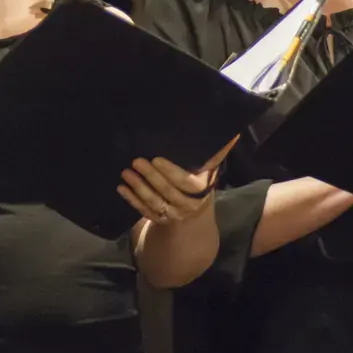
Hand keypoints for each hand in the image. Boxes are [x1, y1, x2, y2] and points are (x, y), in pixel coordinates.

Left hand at [118, 137, 236, 226]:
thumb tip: (231, 133)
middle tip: (136, 161)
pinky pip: (145, 211)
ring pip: (155, 203)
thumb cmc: (199, 181)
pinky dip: (132, 200)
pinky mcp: (160, 220)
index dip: (170, 171)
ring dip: (138, 188)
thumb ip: (214, 154)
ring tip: (125, 173)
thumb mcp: (209, 169)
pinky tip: (121, 188)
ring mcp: (174, 215)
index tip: (156, 158)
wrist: (196, 212)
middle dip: (151, 177)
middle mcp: (188, 205)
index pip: (185, 182)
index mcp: (201, 190)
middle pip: (168, 192)